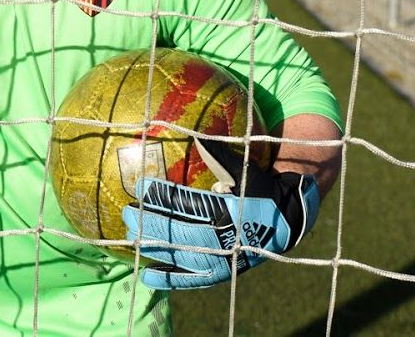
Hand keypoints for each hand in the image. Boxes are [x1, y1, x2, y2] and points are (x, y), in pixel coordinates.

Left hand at [119, 140, 319, 290]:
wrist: (288, 222)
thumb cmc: (261, 189)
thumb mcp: (245, 171)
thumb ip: (220, 156)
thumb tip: (197, 135)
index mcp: (230, 212)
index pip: (188, 204)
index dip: (162, 197)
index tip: (139, 187)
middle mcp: (225, 239)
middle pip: (179, 233)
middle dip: (150, 223)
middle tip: (126, 212)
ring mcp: (223, 259)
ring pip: (182, 256)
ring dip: (155, 247)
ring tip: (130, 236)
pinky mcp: (222, 273)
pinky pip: (193, 279)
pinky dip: (170, 279)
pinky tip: (147, 275)